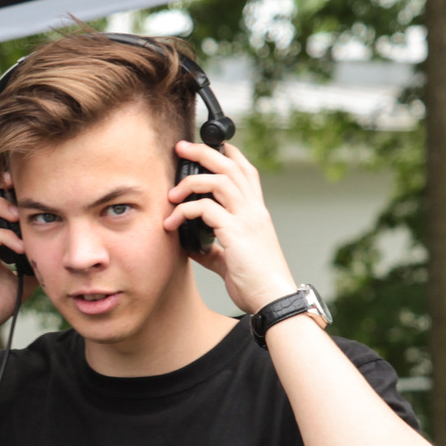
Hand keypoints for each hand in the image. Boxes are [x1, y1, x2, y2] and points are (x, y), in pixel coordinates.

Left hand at [164, 139, 299, 314]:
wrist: (273, 300)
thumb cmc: (256, 283)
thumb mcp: (232, 260)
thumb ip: (214, 249)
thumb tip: (192, 246)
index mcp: (256, 213)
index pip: (246, 171)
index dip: (228, 153)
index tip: (207, 146)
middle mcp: (254, 210)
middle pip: (230, 165)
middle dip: (203, 151)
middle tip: (181, 147)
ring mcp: (246, 219)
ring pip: (218, 180)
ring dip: (190, 180)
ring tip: (171, 194)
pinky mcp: (235, 232)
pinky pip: (205, 208)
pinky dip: (184, 211)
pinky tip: (173, 224)